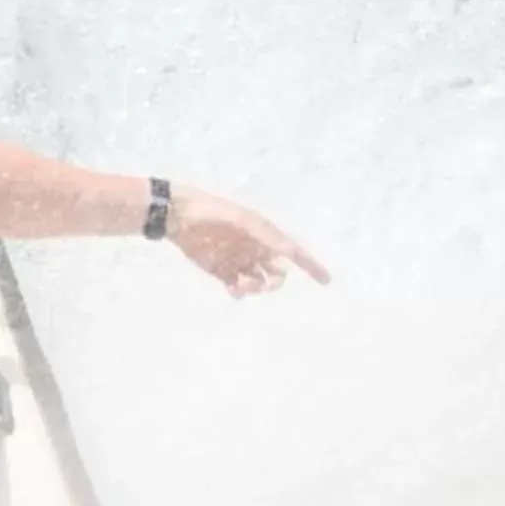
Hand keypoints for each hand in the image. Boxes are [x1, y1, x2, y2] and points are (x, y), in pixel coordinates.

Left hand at [169, 188, 330, 297]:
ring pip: (259, 283)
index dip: (311, 265)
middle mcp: (256, 249)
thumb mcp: (243, 221)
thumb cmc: (213, 212)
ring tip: (240, 286)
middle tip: (259, 284)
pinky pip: (238, 287)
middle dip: (274, 283)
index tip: (326, 280)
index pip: (294, 252)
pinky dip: (240, 293)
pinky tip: (234, 290)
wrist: (178, 216)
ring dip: (255, 288)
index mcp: (266, 235)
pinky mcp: (221, 270)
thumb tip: (290, 251)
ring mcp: (239, 261)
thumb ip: (267, 236)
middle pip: (277, 274)